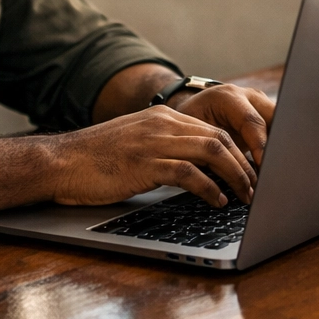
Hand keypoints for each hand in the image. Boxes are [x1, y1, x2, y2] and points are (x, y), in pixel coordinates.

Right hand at [45, 105, 256, 207]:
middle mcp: (162, 124)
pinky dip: (209, 188)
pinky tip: (217, 201)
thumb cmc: (97, 160)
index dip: (238, 151)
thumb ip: (165, 147)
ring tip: (245, 196)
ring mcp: (153, 142)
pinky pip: (188, 173)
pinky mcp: (144, 164)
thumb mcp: (137, 143)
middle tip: (257, 187)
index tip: (251, 171)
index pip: (214, 129)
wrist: (61, 162)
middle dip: (244, 164)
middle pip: (219, 138)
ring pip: (211, 151)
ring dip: (235, 175)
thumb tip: (198, 170)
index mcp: (162, 117)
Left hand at [170, 83, 276, 165]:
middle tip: (273, 172)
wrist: (194, 108)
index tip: (263, 167)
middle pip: (274, 119)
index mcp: (228, 98)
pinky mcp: (266, 113)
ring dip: (277, 148)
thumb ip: (212, 149)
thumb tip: (227, 176)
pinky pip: (277, 130)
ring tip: (272, 172)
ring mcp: (260, 103)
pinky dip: (275, 148)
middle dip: (276, 146)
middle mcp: (248, 96)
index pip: (252, 121)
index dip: (260, 146)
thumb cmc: (190, 122)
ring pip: (280, 124)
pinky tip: (271, 167)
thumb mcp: (195, 133)